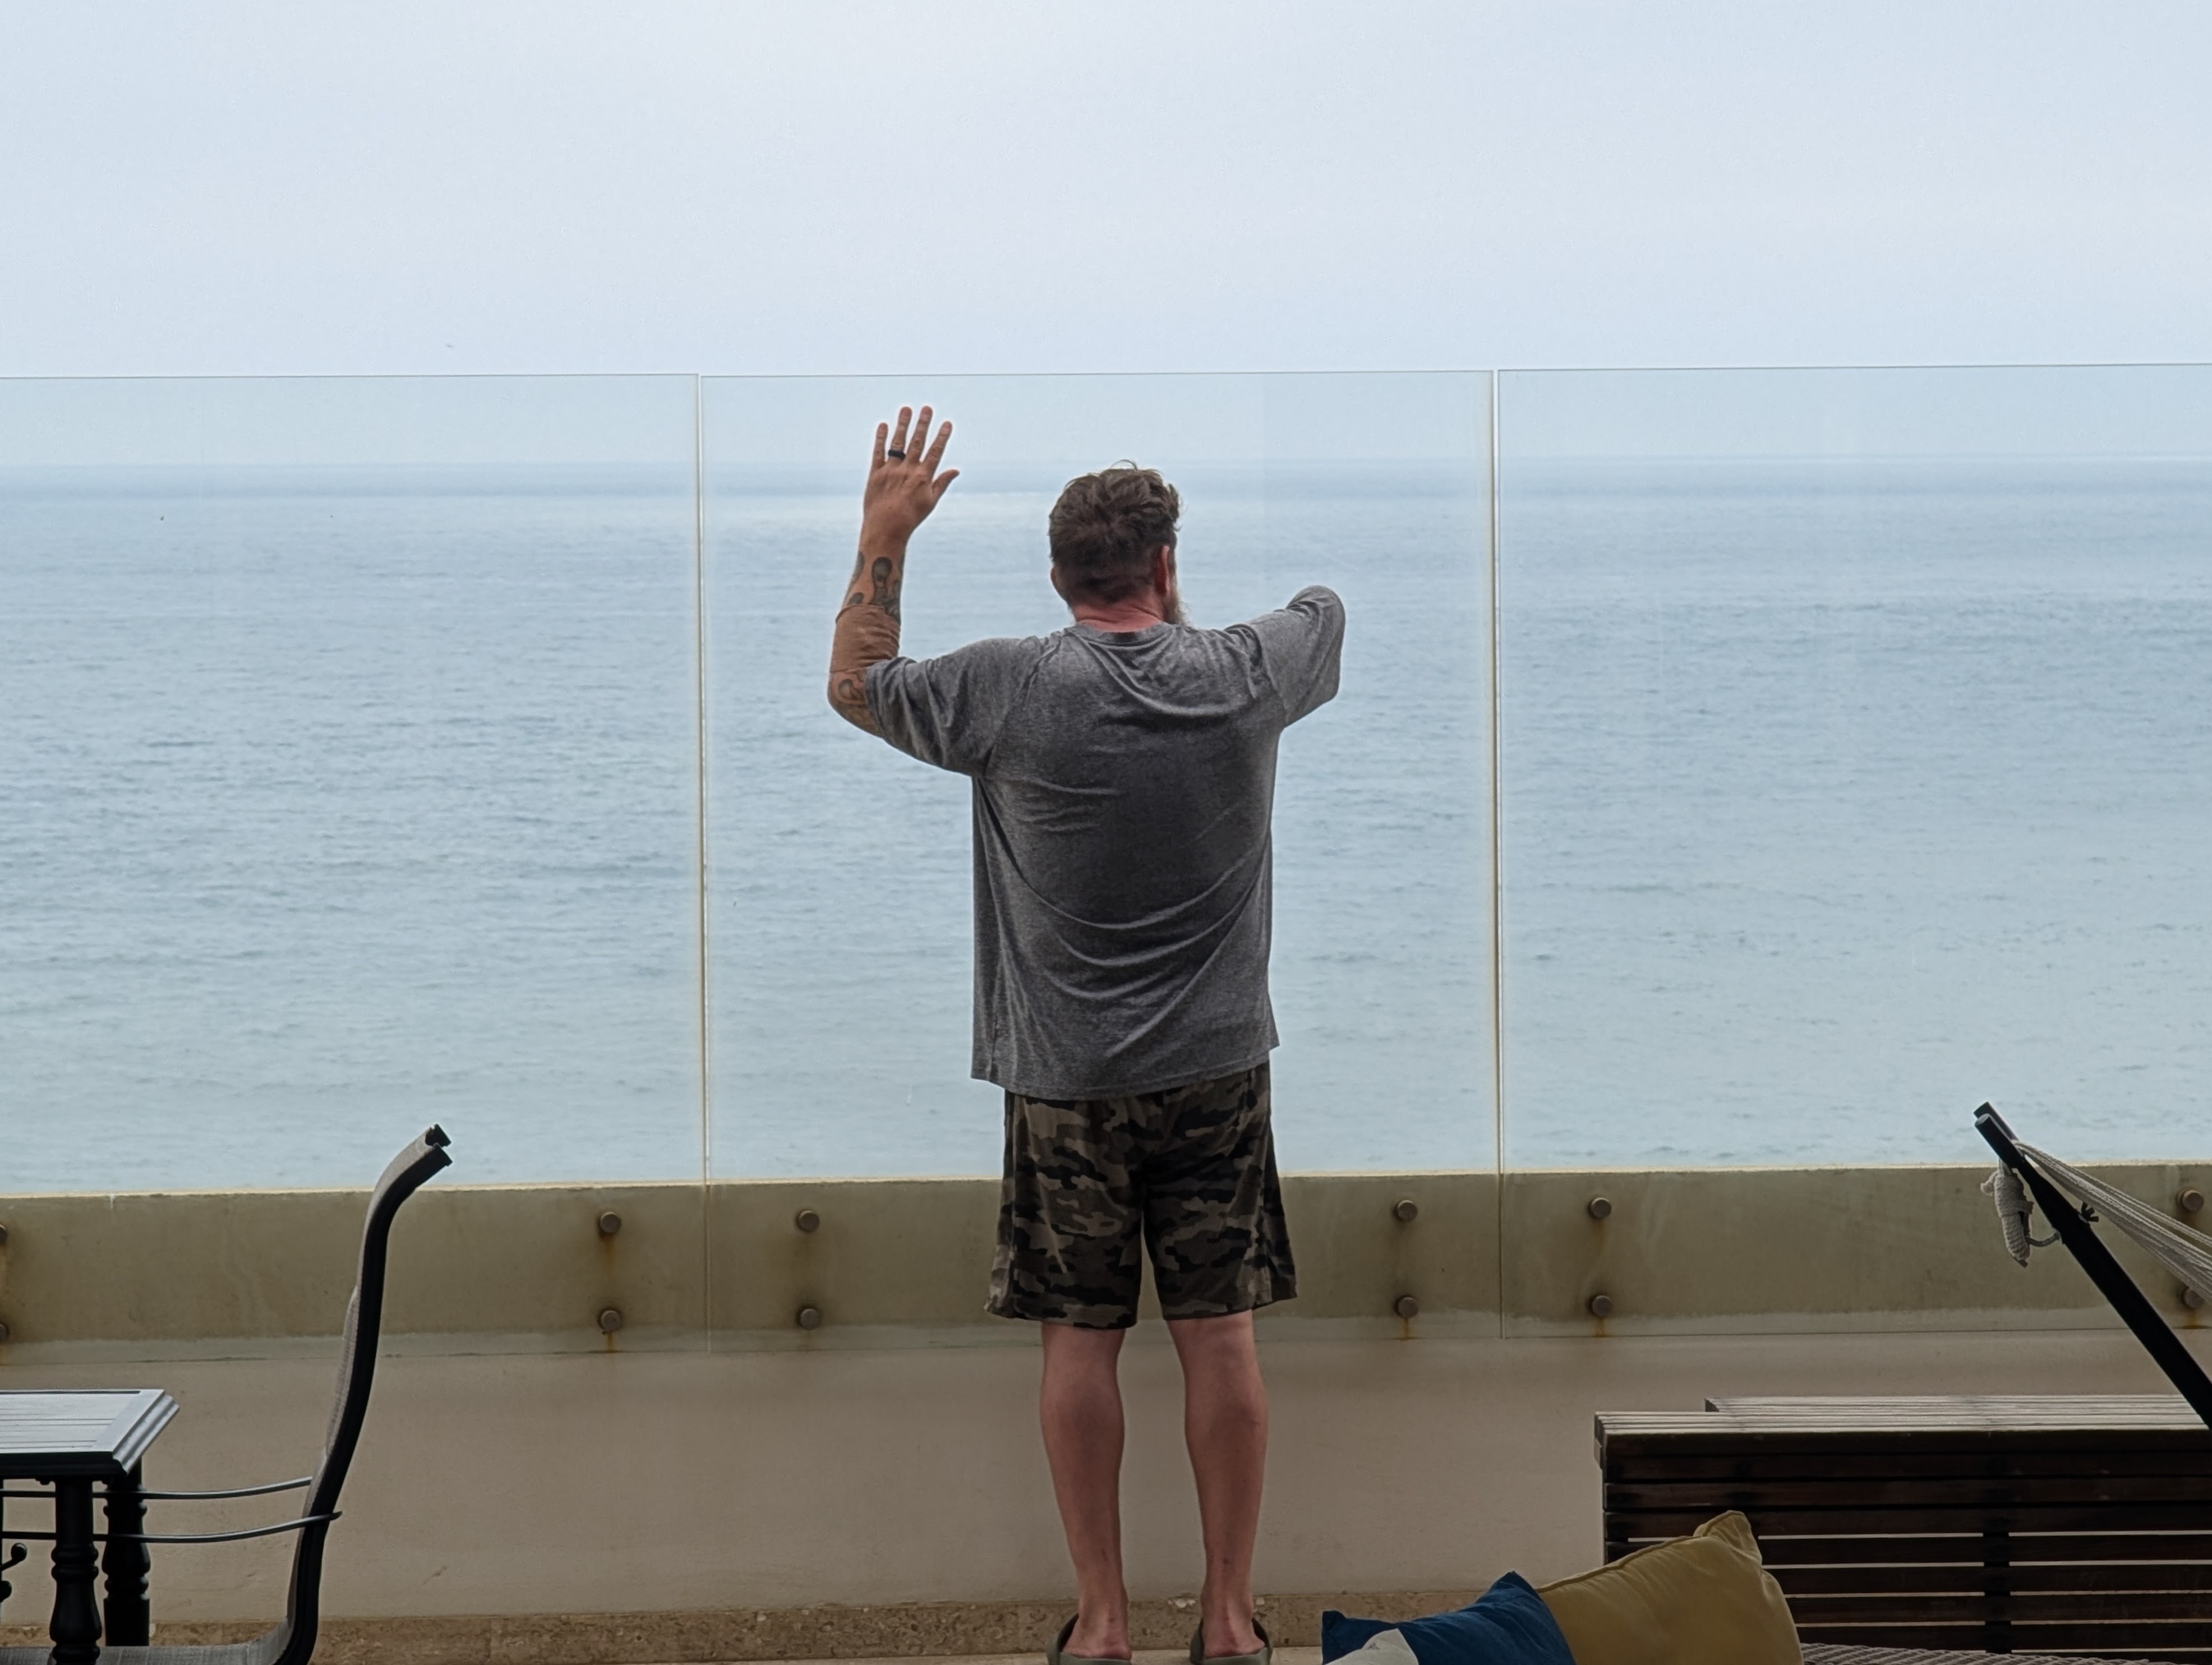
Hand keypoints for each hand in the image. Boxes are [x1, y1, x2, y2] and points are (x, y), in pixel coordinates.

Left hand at [861, 405, 957, 550]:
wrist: (885, 529)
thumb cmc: (910, 517)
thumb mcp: (930, 502)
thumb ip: (941, 483)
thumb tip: (955, 471)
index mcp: (922, 477)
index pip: (935, 452)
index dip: (941, 437)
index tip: (946, 423)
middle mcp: (907, 471)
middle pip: (917, 443)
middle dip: (923, 424)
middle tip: (927, 408)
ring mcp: (890, 471)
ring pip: (898, 443)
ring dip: (903, 425)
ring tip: (907, 409)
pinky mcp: (875, 473)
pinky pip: (878, 452)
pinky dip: (881, 438)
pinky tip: (884, 425)